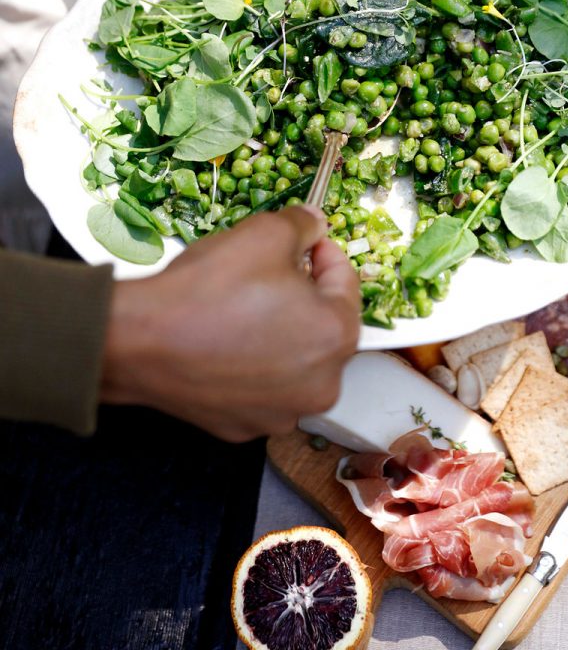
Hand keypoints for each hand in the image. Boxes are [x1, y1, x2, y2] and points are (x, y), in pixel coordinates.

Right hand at [100, 207, 359, 441]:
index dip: (325, 253)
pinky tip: (224, 340)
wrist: (137, 340)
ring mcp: (281, 414)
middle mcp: (321, 386)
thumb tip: (315, 224)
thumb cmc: (209, 287)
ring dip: (280, 331)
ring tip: (245, 305)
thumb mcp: (265, 233)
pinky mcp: (244, 428)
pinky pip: (261, 387)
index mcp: (336, 338)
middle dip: (304, 295)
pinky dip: (251, 364)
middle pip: (323, 327)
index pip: (345, 284)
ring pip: (294, 360)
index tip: (307, 241)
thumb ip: (303, 224)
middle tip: (272, 271)